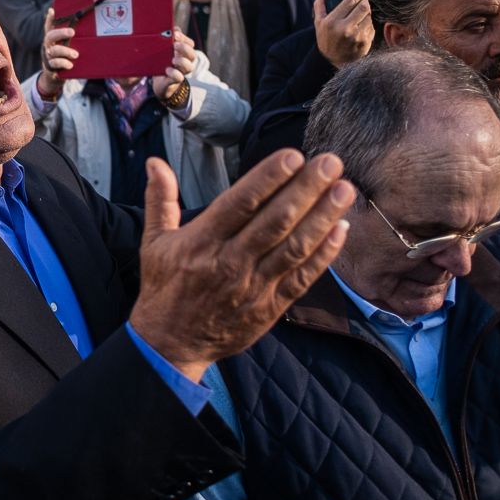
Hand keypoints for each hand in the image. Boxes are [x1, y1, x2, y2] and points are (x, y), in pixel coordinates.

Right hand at [37, 8, 76, 99]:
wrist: (56, 76)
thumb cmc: (66, 56)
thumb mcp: (68, 45)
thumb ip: (75, 37)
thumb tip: (92, 26)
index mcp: (53, 38)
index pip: (49, 26)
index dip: (50, 19)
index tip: (53, 11)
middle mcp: (49, 45)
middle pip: (50, 35)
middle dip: (61, 33)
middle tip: (72, 32)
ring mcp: (49, 55)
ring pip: (54, 50)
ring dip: (65, 51)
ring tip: (75, 54)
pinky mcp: (51, 66)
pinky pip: (55, 63)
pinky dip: (63, 63)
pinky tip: (70, 65)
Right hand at [131, 149, 353, 380]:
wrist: (170, 343)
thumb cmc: (163, 288)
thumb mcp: (154, 242)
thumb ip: (160, 200)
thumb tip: (154, 162)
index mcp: (201, 242)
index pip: (240, 203)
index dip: (268, 178)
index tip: (294, 155)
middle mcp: (229, 262)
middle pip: (274, 220)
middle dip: (306, 189)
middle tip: (331, 162)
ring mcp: (253, 286)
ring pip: (294, 247)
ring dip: (323, 217)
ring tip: (345, 190)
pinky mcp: (270, 307)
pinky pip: (302, 278)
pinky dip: (323, 255)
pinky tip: (340, 230)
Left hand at [152, 30, 195, 102]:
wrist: (159, 81)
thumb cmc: (162, 62)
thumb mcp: (163, 50)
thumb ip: (166, 39)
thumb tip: (171, 29)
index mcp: (183, 52)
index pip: (189, 43)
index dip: (184, 38)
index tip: (175, 35)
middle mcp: (185, 61)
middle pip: (192, 54)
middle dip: (184, 48)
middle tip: (175, 45)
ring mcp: (181, 71)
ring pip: (189, 67)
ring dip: (182, 61)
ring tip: (173, 59)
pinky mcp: (174, 80)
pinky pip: (179, 77)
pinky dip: (174, 73)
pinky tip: (167, 69)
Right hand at [312, 0, 372, 68]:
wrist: (332, 61)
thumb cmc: (325, 39)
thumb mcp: (318, 23)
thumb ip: (320, 5)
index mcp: (332, 21)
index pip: (350, 0)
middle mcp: (345, 28)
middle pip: (364, 6)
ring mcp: (356, 36)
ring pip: (370, 15)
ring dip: (372, 9)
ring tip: (371, 5)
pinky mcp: (365, 42)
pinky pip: (373, 26)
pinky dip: (372, 20)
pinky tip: (367, 20)